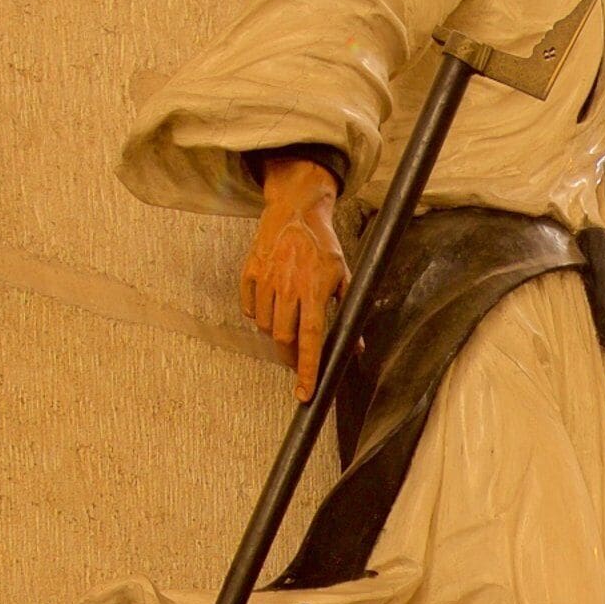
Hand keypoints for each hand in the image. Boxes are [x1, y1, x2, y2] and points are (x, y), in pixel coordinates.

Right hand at [243, 157, 349, 395]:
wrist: (295, 211)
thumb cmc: (323, 245)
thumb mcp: (344, 276)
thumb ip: (349, 312)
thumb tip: (356, 347)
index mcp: (314, 289)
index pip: (311, 339)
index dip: (308, 369)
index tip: (305, 393)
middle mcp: (288, 287)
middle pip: (282, 339)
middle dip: (290, 358)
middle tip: (297, 361)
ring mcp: (266, 280)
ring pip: (263, 326)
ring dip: (275, 335)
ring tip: (287, 326)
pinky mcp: (249, 273)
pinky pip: (248, 308)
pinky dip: (257, 316)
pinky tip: (270, 308)